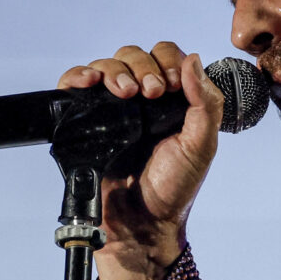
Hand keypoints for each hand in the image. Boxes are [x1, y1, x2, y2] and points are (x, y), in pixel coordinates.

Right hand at [57, 42, 223, 279]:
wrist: (140, 223)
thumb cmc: (173, 188)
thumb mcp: (202, 144)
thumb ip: (205, 102)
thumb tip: (194, 59)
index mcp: (172, 99)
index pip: (166, 56)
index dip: (168, 62)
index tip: (172, 86)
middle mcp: (141, 99)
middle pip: (134, 56)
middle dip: (143, 67)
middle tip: (151, 93)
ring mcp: (112, 109)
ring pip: (107, 66)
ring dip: (115, 71)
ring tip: (125, 94)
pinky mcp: (85, 121)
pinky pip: (74, 86)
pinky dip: (78, 76)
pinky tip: (87, 83)